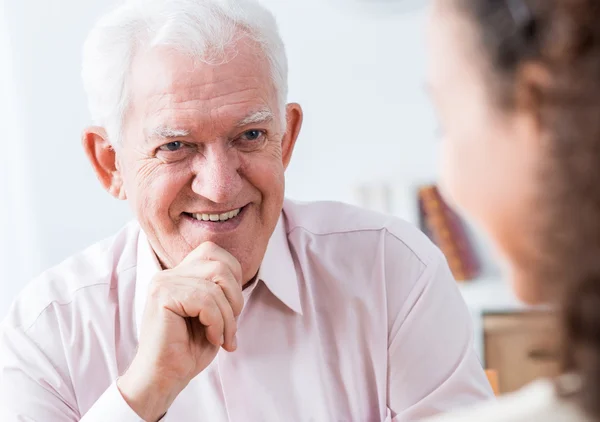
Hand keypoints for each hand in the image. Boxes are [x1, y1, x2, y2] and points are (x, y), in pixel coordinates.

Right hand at [118, 242, 243, 421]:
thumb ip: (221, 291)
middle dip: (234, 298)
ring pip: (215, 287)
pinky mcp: (162, 297)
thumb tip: (241, 276)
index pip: (213, 251)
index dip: (233, 276)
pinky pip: (205, 301)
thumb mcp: (213, 313)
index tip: (232, 307)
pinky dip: (216, 323)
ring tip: (222, 337)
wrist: (164, 377)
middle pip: (219, 266)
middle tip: (230, 325)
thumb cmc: (189, 349)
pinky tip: (212, 338)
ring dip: (227, 317)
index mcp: (180, 274)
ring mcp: (163, 283)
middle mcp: (169, 274)